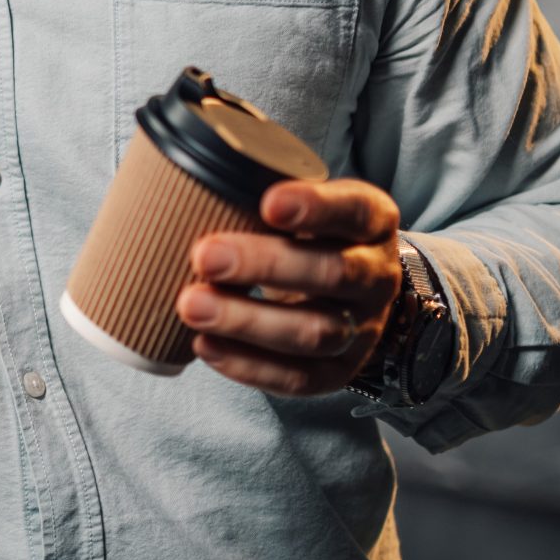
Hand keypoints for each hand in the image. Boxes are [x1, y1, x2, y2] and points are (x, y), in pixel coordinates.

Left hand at [178, 179, 402, 395]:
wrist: (346, 290)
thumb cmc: (302, 234)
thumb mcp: (299, 203)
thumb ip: (260, 191)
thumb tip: (183, 181)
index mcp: (371, 221)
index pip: (354, 211)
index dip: (316, 208)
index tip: (268, 203)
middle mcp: (376, 275)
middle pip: (333, 273)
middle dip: (265, 266)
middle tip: (204, 257)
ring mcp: (363, 327)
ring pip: (316, 332)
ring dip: (247, 321)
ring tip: (191, 306)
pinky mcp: (341, 370)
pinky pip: (300, 378)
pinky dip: (249, 365)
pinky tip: (205, 344)